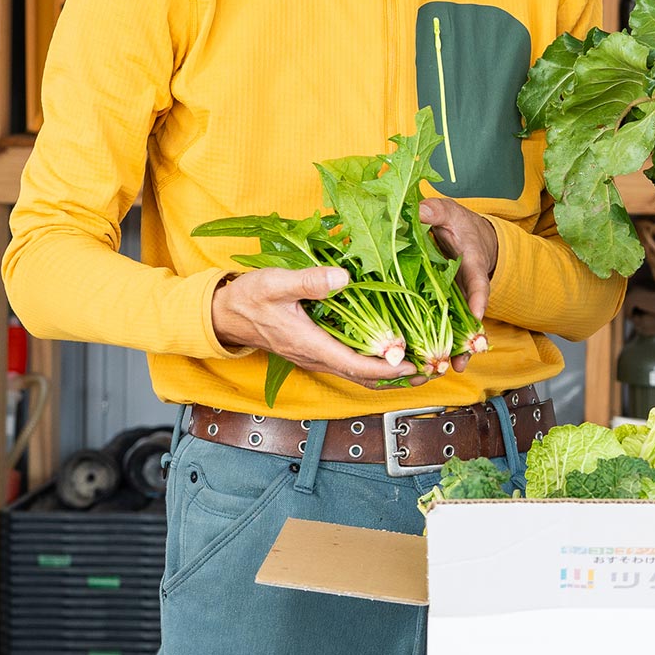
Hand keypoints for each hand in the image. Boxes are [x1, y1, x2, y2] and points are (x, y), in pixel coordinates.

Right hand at [212, 267, 427, 388]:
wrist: (225, 314)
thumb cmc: (249, 297)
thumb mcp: (275, 282)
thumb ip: (309, 280)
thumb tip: (344, 277)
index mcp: (310, 344)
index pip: (355, 365)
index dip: (385, 367)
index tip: (411, 363)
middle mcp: (316, 357)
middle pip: (362, 377)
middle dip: (396, 376)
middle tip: (429, 368)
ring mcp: (316, 356)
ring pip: (357, 373)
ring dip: (387, 373)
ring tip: (418, 363)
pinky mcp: (316, 350)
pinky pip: (349, 364)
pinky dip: (372, 364)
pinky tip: (389, 352)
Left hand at [417, 195, 498, 373]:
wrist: (464, 236)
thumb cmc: (458, 225)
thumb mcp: (449, 213)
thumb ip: (436, 212)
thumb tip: (421, 210)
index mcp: (470, 265)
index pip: (477, 283)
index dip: (478, 299)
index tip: (478, 315)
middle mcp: (464, 290)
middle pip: (469, 319)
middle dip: (465, 340)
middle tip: (460, 360)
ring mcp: (453, 302)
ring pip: (455, 330)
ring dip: (453, 351)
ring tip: (448, 370)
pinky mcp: (438, 308)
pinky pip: (439, 330)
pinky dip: (436, 348)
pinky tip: (428, 367)